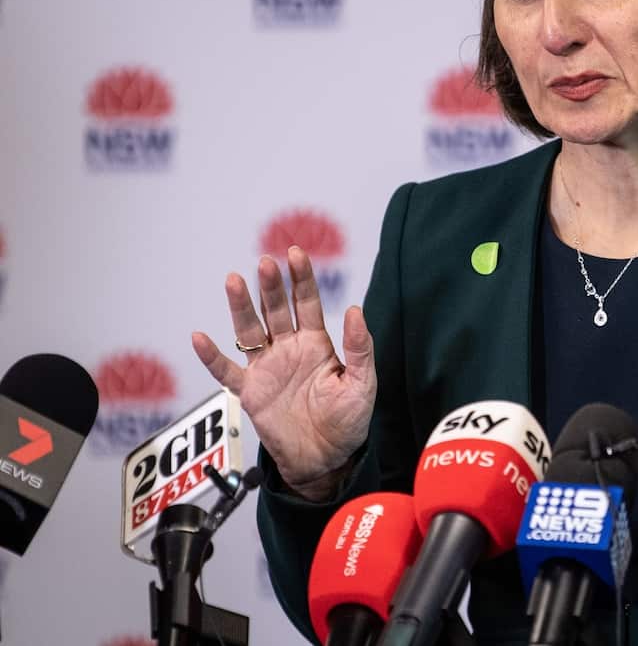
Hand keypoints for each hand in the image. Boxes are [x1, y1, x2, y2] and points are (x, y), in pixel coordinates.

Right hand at [192, 246, 375, 499]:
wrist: (325, 459)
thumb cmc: (348, 421)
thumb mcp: (362, 383)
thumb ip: (359, 348)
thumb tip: (355, 310)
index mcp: (317, 344)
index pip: (307, 303)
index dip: (302, 279)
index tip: (295, 253)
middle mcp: (288, 349)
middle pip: (276, 310)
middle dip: (271, 286)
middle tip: (265, 262)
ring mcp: (267, 368)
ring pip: (249, 331)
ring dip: (240, 307)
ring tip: (233, 280)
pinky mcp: (250, 392)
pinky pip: (227, 371)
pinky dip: (212, 357)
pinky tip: (200, 337)